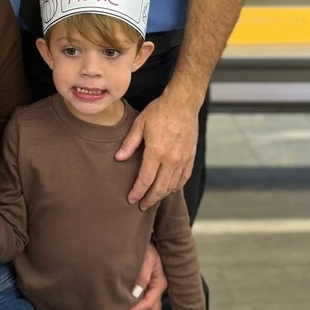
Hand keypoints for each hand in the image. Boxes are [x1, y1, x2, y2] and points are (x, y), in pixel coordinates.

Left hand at [115, 95, 198, 209]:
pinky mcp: (191, 157)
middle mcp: (171, 159)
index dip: (138, 192)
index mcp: (156, 152)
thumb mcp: (139, 124)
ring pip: (172, 185)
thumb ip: (129, 144)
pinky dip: (176, 186)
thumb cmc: (160, 111)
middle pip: (160, 187)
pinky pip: (184, 178)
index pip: (145, 179)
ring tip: (153, 199)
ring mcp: (183, 159)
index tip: (131, 199)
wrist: (183, 103)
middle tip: (142, 206)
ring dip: (162, 195)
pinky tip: (169, 189)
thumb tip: (118, 158)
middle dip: (150, 199)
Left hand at [121, 243, 166, 309]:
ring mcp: (156, 291)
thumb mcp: (144, 257)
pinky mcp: (151, 291)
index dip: (136, 309)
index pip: (149, 301)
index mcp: (159, 282)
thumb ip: (141, 275)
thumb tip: (136, 293)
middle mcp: (159, 289)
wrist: (146, 240)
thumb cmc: (145, 247)